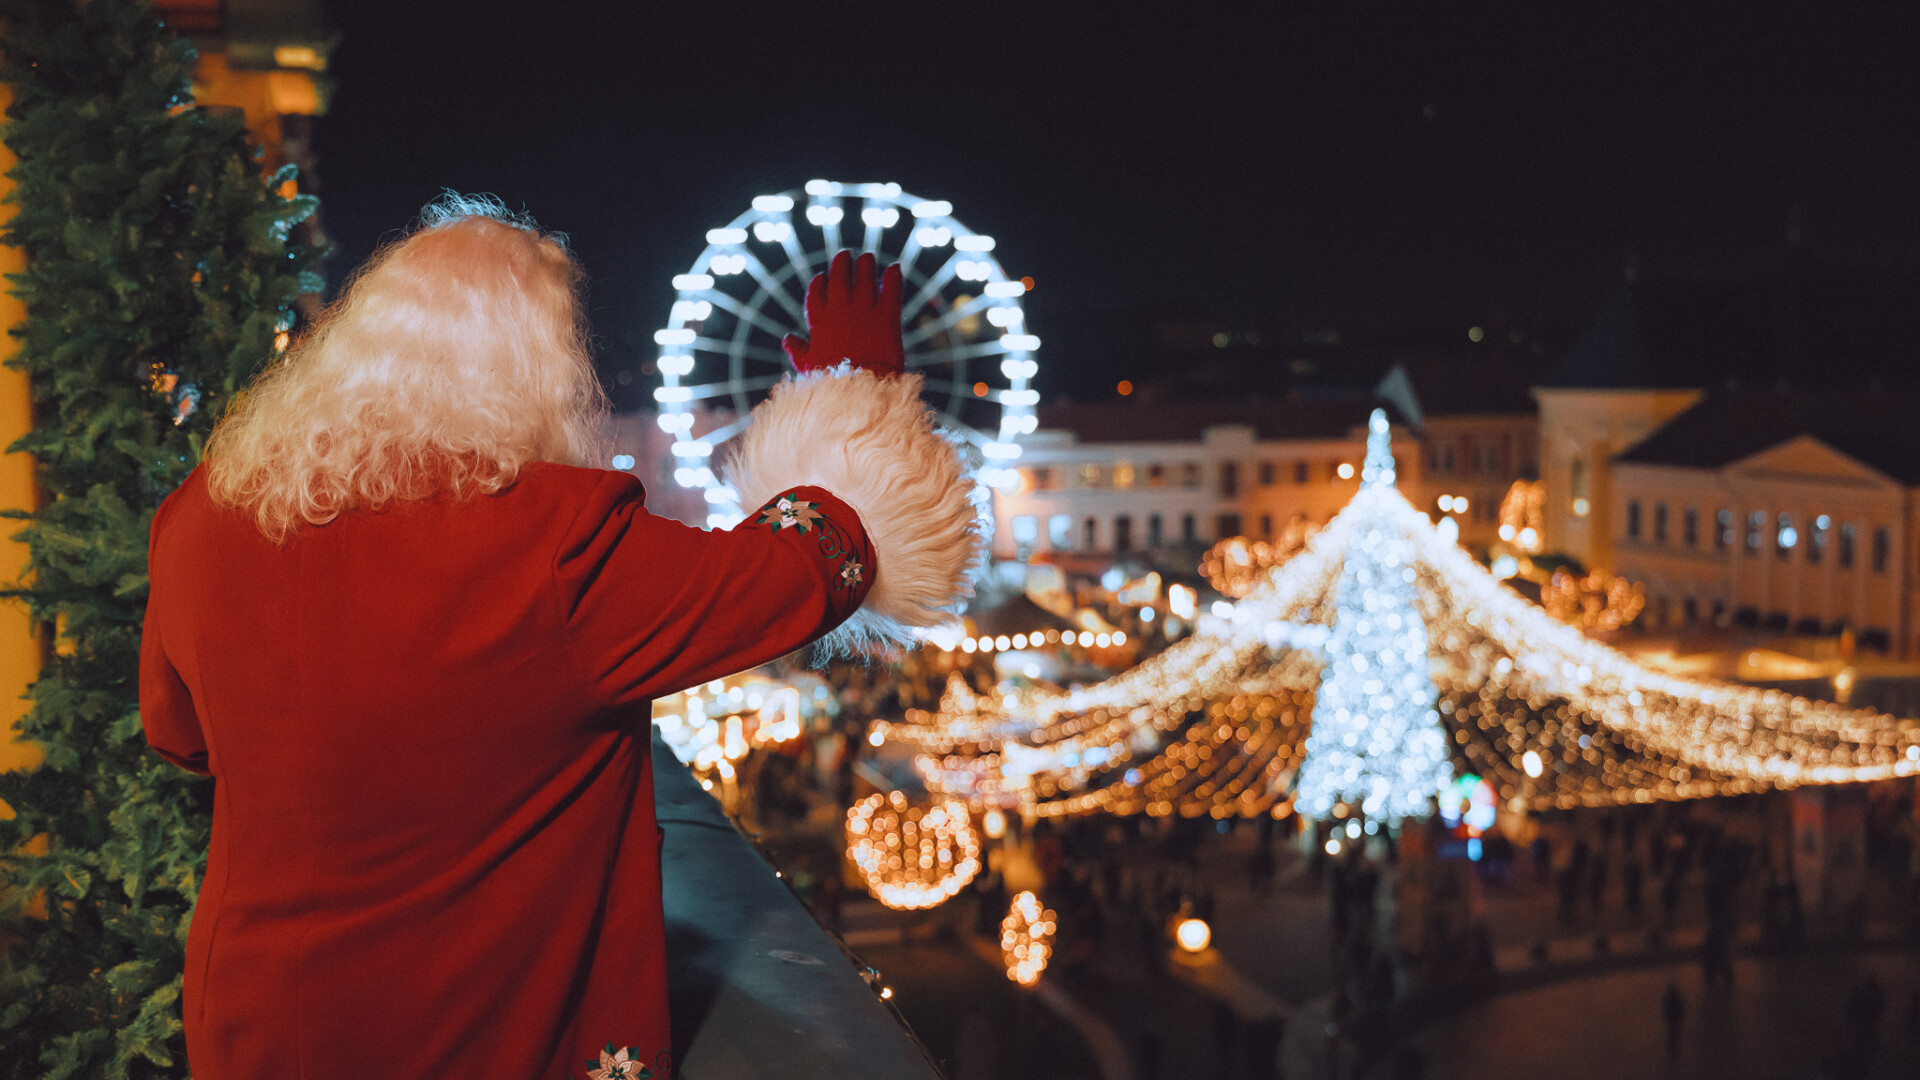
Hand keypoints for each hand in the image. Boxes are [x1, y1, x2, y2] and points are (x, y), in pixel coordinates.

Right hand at [782, 250, 904, 377]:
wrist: (862, 389)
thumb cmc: (832, 381)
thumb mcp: (809, 366)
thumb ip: (798, 350)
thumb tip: (787, 340)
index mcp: (820, 319)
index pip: (817, 292)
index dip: (820, 282)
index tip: (823, 277)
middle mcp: (841, 309)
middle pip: (840, 277)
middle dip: (842, 263)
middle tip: (846, 255)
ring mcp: (865, 309)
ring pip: (865, 277)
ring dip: (866, 265)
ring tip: (868, 257)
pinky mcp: (887, 315)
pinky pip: (891, 289)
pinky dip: (893, 277)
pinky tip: (895, 268)